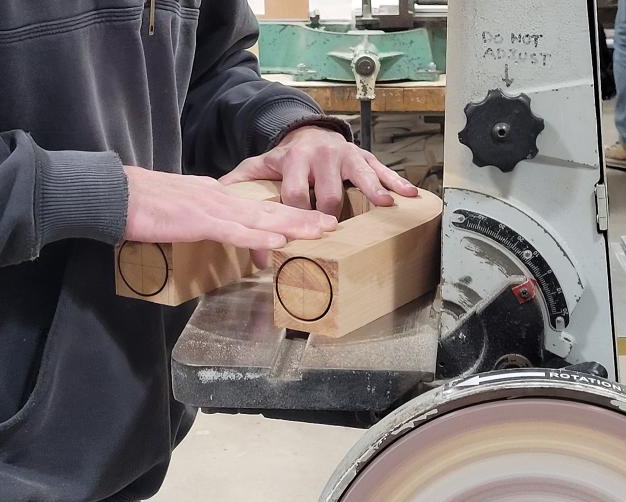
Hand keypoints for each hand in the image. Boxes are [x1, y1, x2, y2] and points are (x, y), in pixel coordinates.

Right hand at [123, 166, 336, 252]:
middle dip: (303, 218)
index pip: (258, 206)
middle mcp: (221, 199)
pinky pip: (235, 232)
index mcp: (216, 196)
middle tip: (331, 224)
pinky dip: (259, 238)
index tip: (311, 219)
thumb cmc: (143, 203)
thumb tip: (212, 224)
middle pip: (270, 209)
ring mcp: (212, 209)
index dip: (286, 213)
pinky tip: (279, 243)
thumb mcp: (180, 206)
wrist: (117, 194)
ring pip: (261, 219)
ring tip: (320, 231)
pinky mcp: (199, 222)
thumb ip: (200, 213)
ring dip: (293, 226)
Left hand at [219, 126, 418, 215]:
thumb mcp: (260, 166)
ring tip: (383, 206)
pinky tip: (408, 195)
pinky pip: (382, 169)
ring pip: (359, 176)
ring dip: (372, 191)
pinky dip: (395, 182)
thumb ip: (240, 181)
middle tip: (335, 234)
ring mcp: (346, 156)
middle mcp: (321, 156)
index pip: (292, 195)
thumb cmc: (286, 159)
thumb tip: (217, 196)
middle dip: (331, 214)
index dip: (290, 221)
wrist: (310, 133)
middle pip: (328, 192)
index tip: (288, 244)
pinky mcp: (364, 157)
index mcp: (294, 161)